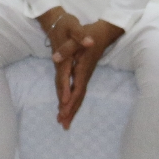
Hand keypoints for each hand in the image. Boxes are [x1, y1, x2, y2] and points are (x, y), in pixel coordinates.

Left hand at [47, 13, 121, 128]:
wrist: (102, 33)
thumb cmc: (89, 34)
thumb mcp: (77, 36)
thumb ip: (67, 48)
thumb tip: (56, 58)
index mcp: (83, 68)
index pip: (76, 87)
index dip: (70, 100)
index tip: (63, 111)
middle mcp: (85, 75)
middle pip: (78, 96)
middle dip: (71, 111)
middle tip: (63, 124)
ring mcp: (85, 76)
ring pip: (79, 96)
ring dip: (72, 110)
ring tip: (64, 123)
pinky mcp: (84, 75)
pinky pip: (79, 92)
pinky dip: (74, 102)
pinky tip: (68, 109)